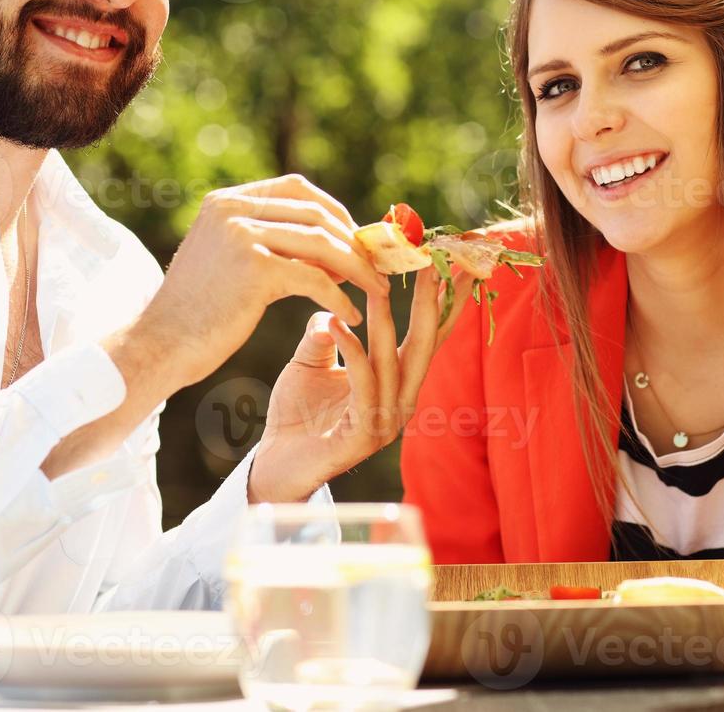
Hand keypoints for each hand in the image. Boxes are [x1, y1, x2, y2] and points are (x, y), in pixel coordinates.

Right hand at [104, 175, 390, 399]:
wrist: (160, 346)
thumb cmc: (197, 312)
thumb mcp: (228, 260)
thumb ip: (267, 241)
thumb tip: (328, 240)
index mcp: (225, 201)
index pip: (297, 189)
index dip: (335, 211)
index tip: (359, 240)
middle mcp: (232, 210)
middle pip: (316, 213)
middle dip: (354, 241)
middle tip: (379, 267)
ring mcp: (242, 235)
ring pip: (322, 244)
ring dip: (358, 269)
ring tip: (378, 292)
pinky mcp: (255, 269)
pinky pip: (316, 278)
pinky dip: (341, 298)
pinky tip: (354, 317)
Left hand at [246, 266, 475, 502]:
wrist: (273, 464)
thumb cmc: (297, 413)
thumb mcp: (311, 359)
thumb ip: (328, 330)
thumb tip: (332, 304)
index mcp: (396, 382)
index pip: (426, 335)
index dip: (442, 299)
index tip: (451, 259)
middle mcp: (399, 402)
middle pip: (423, 346)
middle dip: (432, 303)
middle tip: (434, 262)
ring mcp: (384, 423)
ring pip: (394, 362)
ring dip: (386, 320)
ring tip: (377, 282)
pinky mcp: (362, 438)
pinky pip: (363, 385)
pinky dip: (354, 352)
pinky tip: (339, 323)